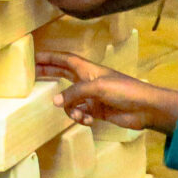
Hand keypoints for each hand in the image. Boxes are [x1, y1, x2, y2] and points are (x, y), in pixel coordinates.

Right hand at [38, 51, 177, 134]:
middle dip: (49, 77)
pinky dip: (81, 118)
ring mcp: (92, 96)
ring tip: (79, 115)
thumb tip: (54, 101)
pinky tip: (88, 120)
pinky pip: (80, 113)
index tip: (34, 57)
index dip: (49, 57)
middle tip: (32, 80)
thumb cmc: (125, 90)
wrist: (145, 108)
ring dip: (70, 109)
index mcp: (88, 69)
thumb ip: (74, 93)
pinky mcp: (96, 110)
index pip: (64, 59)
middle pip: (62, 76)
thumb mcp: (97, 88)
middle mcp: (88, 81)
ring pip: (70, 101)